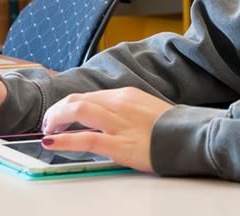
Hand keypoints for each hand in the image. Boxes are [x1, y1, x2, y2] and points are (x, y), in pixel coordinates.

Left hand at [40, 87, 174, 172]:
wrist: (191, 137)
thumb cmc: (173, 128)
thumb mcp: (147, 110)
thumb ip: (126, 112)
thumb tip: (109, 120)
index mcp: (126, 95)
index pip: (89, 95)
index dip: (69, 105)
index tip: (61, 115)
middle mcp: (119, 104)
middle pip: (77, 99)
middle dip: (57, 110)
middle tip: (50, 123)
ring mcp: (119, 123)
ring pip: (77, 111)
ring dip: (56, 119)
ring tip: (48, 130)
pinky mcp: (119, 144)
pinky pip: (85, 139)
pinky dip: (64, 140)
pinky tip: (51, 142)